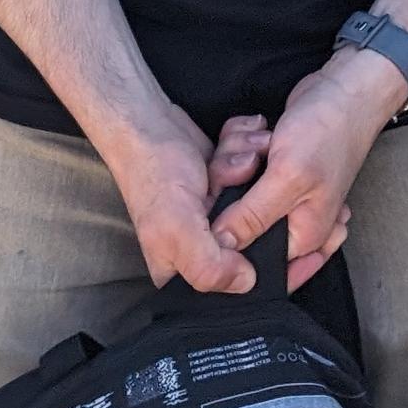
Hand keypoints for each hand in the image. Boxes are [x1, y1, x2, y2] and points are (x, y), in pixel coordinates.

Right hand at [90, 105, 256, 296]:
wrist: (149, 124)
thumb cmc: (155, 175)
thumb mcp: (176, 228)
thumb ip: (208, 266)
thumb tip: (247, 283)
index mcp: (184, 267)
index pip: (228, 281)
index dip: (254, 257)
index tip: (259, 226)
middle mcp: (203, 241)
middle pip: (253, 231)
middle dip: (251, 194)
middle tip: (237, 173)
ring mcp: (218, 209)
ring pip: (259, 195)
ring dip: (247, 164)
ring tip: (229, 155)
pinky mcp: (227, 181)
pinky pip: (255, 169)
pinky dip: (245, 150)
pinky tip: (232, 141)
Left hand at [212, 51, 401, 291]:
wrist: (343, 88)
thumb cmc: (329, 132)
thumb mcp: (288, 178)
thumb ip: (252, 217)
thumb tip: (219, 248)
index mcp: (302, 236)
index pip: (256, 264)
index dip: (231, 246)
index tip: (224, 214)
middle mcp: (290, 219)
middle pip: (235, 223)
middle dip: (232, 188)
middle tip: (251, 165)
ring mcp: (277, 192)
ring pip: (230, 189)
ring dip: (237, 158)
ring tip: (264, 143)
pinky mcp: (268, 168)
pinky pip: (236, 164)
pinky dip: (242, 144)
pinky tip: (261, 132)